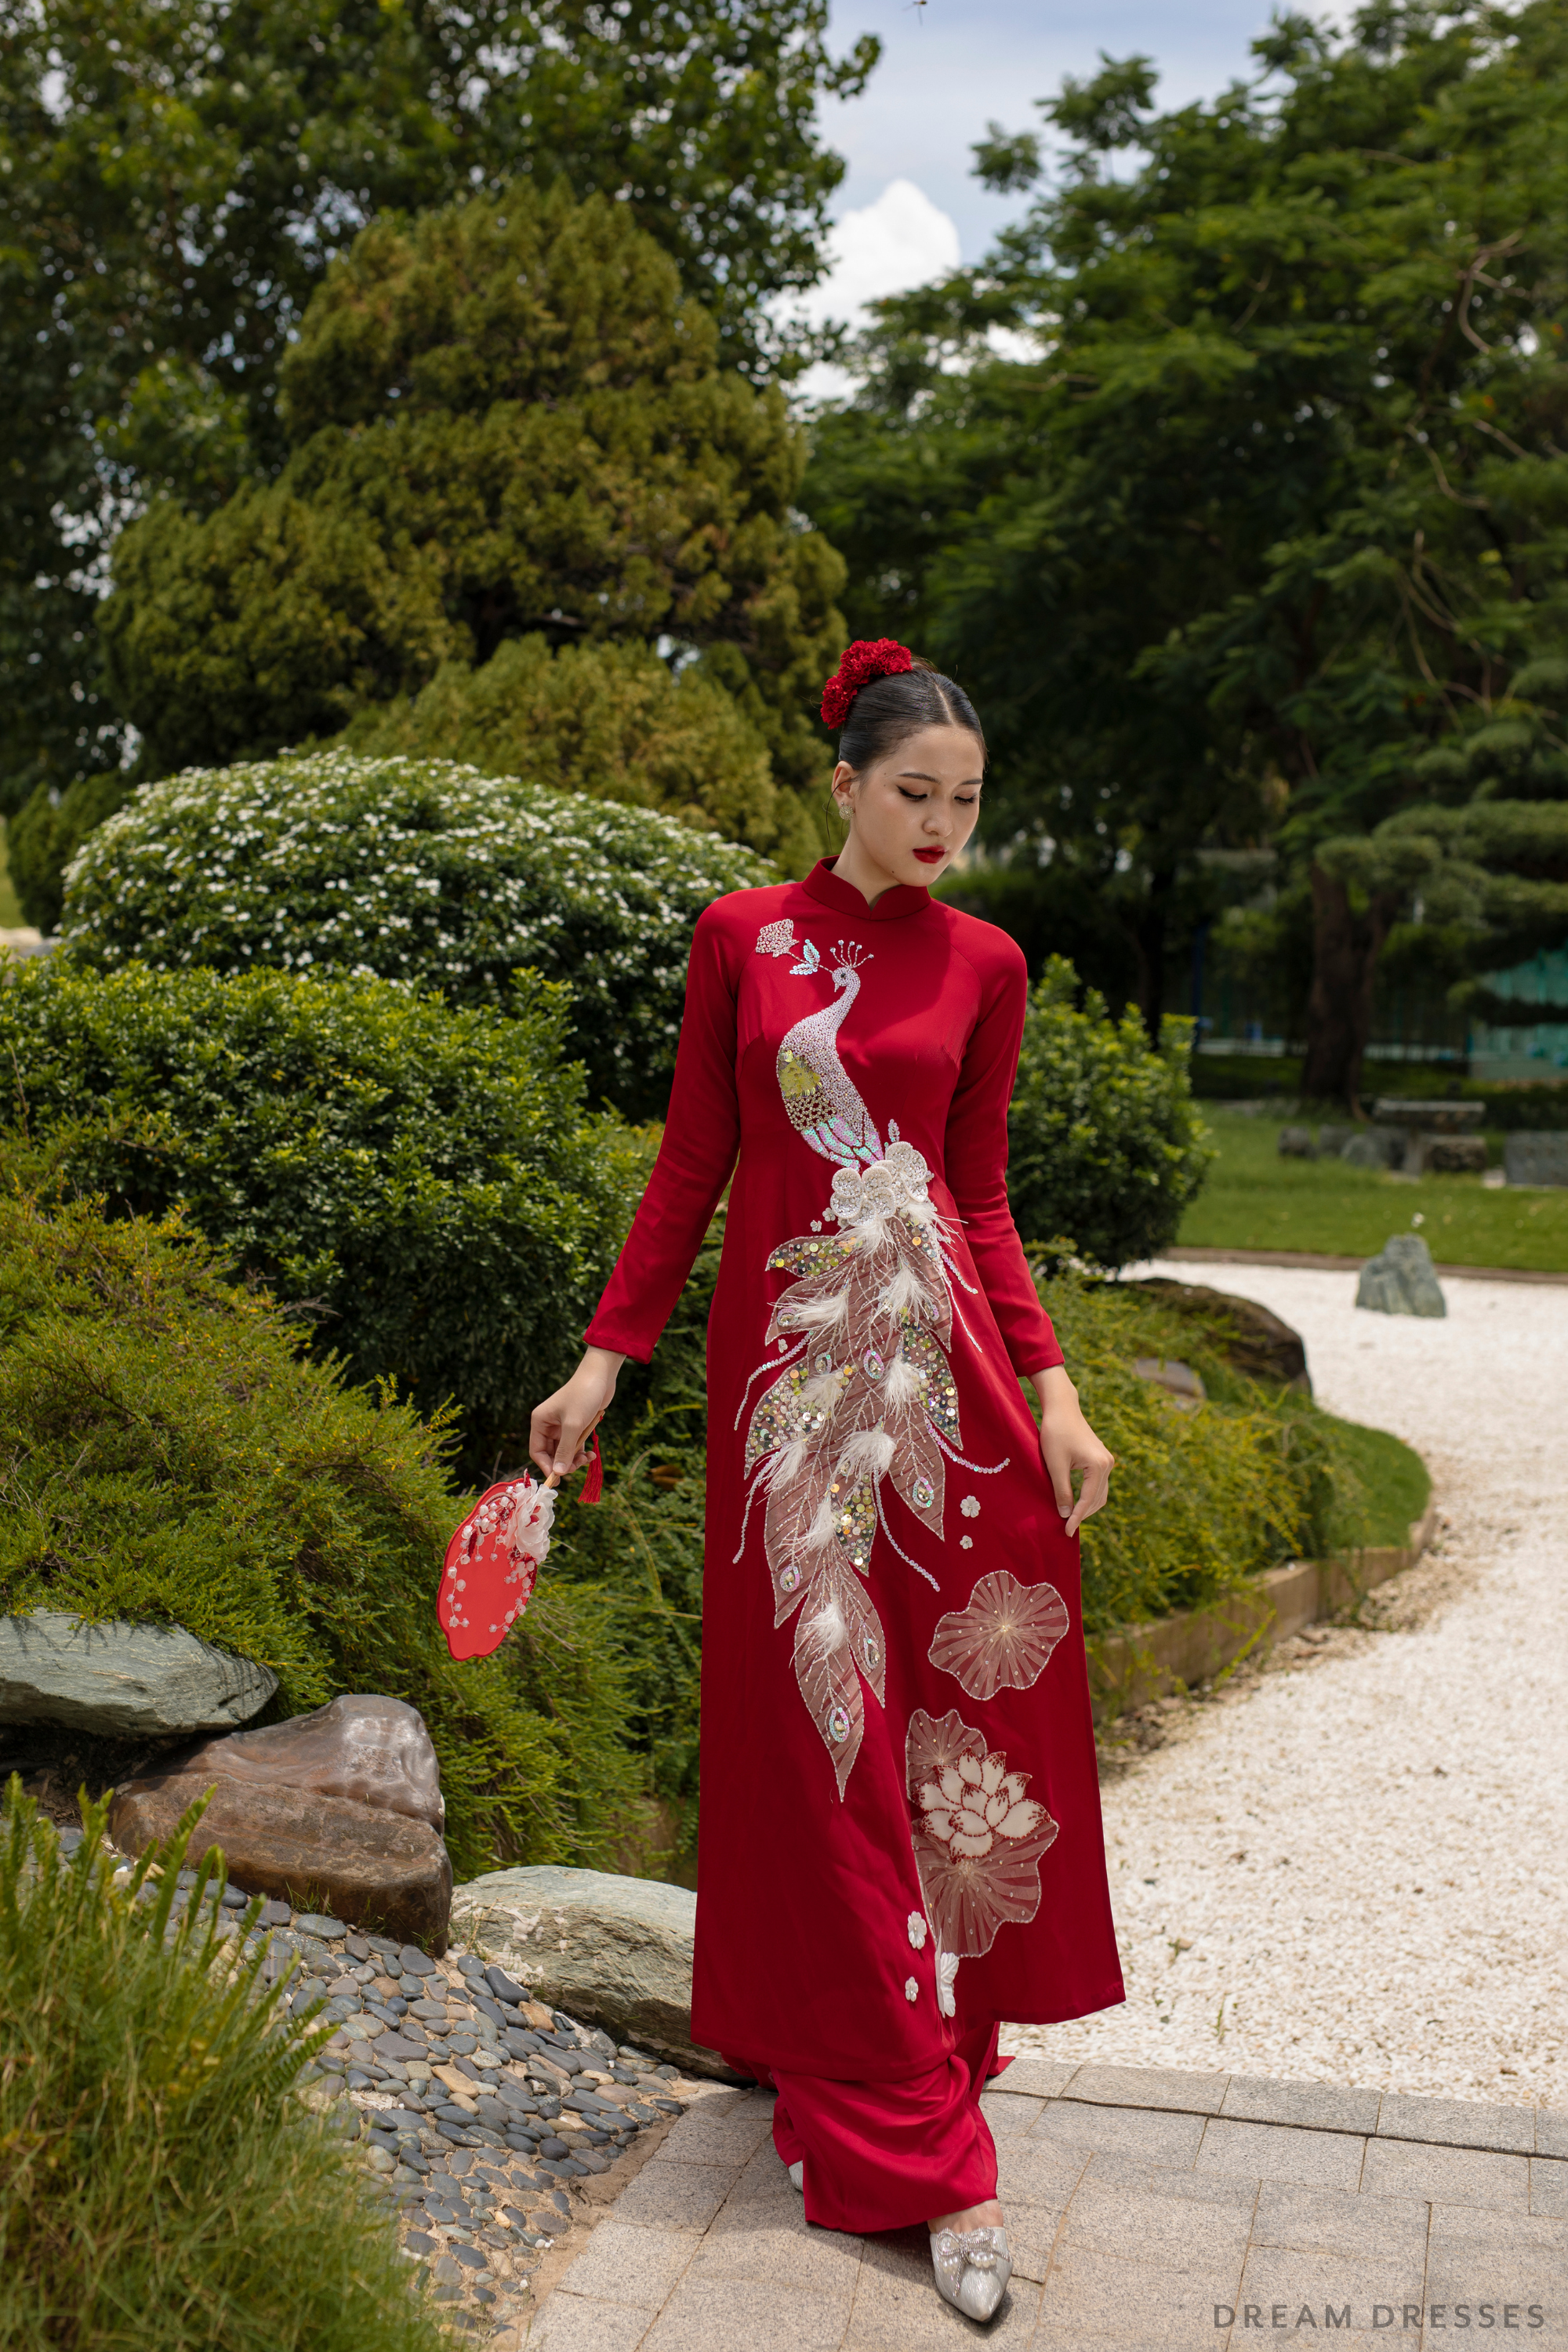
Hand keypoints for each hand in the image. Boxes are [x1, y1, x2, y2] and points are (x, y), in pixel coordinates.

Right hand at [529, 1348, 623, 1480]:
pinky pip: (575, 1445)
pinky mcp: (576, 1425)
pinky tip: (592, 1454)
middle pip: (551, 1453)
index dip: (546, 1466)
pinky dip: (582, 1451)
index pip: (537, 1451)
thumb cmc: (583, 1396)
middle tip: (576, 1468)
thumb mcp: (573, 1426)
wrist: (600, 1376)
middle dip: (563, 1463)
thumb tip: (557, 1473)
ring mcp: (562, 1425)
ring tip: (587, 1459)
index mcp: (540, 1422)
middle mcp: (548, 1424)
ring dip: (574, 1459)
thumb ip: (564, 1450)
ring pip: (564, 1451)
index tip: (558, 1477)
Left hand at [1030, 1365, 1113, 1538]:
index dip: (1076, 1518)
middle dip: (1083, 1514)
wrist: (1062, 1408)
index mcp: (1098, 1465)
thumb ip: (1061, 1491)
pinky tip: (1075, 1503)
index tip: (1066, 1531)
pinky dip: (1088, 1496)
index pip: (1088, 1500)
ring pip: (1099, 1493)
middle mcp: (1108, 1464)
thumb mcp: (1055, 1465)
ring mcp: (1106, 1460)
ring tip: (1070, 1519)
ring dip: (1086, 1507)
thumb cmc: (1056, 1433)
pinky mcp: (1100, 1458)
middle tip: (1066, 1528)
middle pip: (1098, 1499)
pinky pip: (1097, 1484)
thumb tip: (1064, 1515)